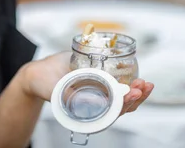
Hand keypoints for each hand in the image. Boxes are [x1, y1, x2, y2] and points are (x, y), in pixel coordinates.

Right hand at [21, 52, 153, 115]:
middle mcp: (96, 103)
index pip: (112, 112)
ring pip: (123, 96)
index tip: (133, 94)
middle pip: (123, 105)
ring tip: (146, 83)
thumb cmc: (45, 85)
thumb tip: (93, 102)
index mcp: (88, 110)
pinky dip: (127, 79)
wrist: (38, 74)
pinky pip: (116, 83)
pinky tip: (134, 73)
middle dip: (137, 96)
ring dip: (136, 90)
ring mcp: (99, 91)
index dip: (125, 103)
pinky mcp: (98, 79)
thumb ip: (72, 97)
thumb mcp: (58, 91)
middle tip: (144, 86)